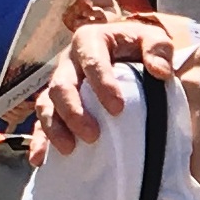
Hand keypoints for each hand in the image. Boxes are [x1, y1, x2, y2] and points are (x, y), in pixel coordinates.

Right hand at [39, 16, 177, 153]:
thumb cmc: (140, 48)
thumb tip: (160, 71)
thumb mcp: (153, 39)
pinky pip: (41, 122)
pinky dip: (39, 141)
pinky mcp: (56, 104)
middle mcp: (69, 62)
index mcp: (90, 41)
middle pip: (62, 85)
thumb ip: (159, 49)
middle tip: (92, 136)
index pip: (92, 60)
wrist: (127, 53)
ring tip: (69, 149)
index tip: (118, 109)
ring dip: (55, 127)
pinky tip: (40, 160)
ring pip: (46, 104)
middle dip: (74, 111)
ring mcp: (60, 84)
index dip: (102, 84)